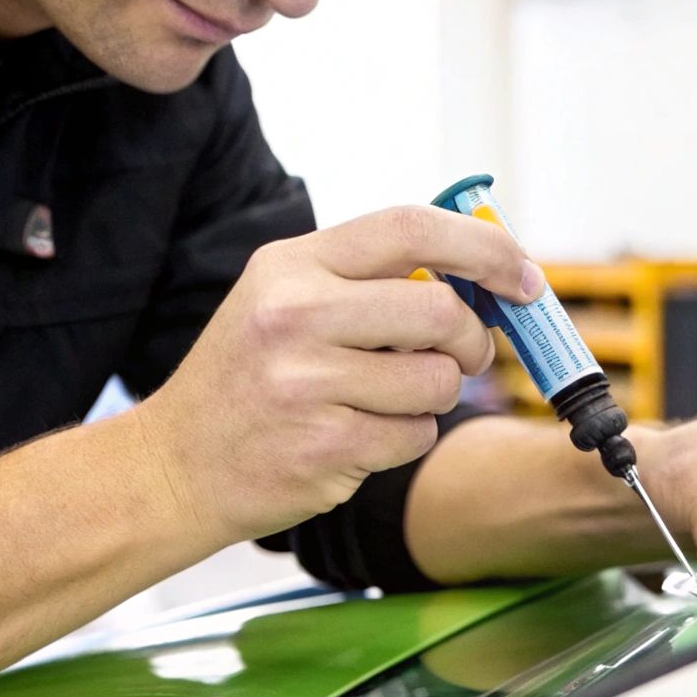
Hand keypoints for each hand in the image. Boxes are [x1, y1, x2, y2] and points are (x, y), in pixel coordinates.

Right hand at [133, 205, 544, 543]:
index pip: (410, 228)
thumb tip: (486, 274)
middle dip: (473, 337)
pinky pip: (416, 435)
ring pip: (438, 381)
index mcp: (290, 266)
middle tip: (468, 353)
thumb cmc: (249, 378)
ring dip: (434, 395)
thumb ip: (372, 279)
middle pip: (440, 310)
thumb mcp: (286, 300)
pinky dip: (406, 437)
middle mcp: (294, 316)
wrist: (173, 467)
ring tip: (385, 399)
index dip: (484, 247)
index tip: (523, 276)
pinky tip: (359, 435)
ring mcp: (307, 385)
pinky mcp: (324, 448)